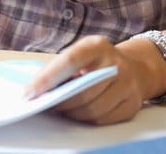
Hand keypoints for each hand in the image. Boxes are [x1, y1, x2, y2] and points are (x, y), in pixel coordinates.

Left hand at [22, 35, 156, 124]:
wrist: (136, 68)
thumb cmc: (98, 62)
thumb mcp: (82, 53)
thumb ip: (62, 67)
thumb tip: (36, 90)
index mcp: (98, 46)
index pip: (70, 60)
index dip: (48, 78)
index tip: (29, 93)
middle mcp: (115, 63)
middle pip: (82, 91)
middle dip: (60, 102)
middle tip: (47, 105)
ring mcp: (127, 84)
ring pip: (92, 109)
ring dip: (73, 113)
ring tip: (64, 109)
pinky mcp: (132, 103)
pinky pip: (104, 119)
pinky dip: (88, 119)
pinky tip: (82, 113)